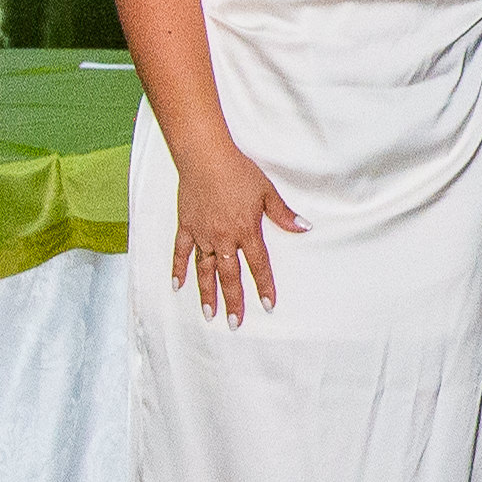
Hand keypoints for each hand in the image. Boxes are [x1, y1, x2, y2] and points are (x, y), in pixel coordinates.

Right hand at [171, 145, 305, 324]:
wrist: (205, 157)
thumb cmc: (238, 172)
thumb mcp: (267, 192)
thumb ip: (284, 214)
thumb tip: (304, 227)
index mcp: (246, 231)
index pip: (258, 266)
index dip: (264, 286)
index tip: (268, 305)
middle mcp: (224, 238)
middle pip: (230, 276)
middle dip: (234, 302)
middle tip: (235, 323)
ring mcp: (202, 234)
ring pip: (205, 271)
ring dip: (207, 293)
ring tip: (209, 315)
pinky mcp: (186, 227)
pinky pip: (181, 253)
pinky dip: (179, 269)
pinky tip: (177, 286)